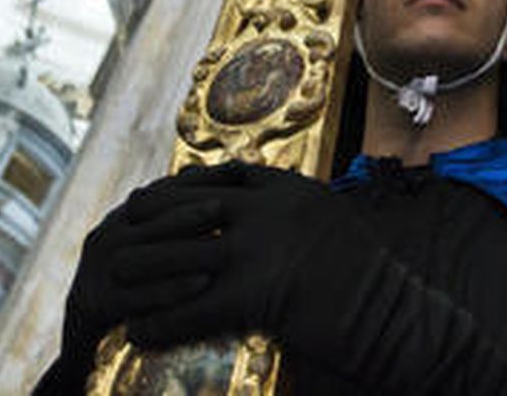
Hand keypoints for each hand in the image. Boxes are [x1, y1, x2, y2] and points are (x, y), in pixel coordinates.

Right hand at [55, 178, 223, 369]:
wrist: (86, 348)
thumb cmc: (136, 294)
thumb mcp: (157, 253)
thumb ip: (182, 223)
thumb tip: (232, 178)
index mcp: (122, 219)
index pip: (162, 190)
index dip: (198, 179)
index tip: (238, 170)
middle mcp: (105, 237)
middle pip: (147, 213)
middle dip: (189, 205)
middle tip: (226, 203)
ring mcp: (94, 270)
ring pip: (138, 250)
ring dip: (179, 242)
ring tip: (219, 236)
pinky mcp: (91, 305)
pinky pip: (132, 296)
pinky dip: (167, 290)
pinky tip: (200, 285)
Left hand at [114, 163, 371, 355]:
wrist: (392, 317)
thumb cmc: (370, 280)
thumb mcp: (332, 224)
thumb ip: (295, 216)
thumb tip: (266, 219)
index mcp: (290, 189)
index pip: (225, 176)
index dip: (187, 184)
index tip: (163, 191)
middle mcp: (270, 211)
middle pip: (191, 205)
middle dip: (152, 214)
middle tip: (125, 220)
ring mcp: (261, 250)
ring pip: (181, 254)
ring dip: (141, 267)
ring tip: (113, 276)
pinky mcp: (255, 295)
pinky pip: (192, 308)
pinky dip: (161, 321)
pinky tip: (139, 331)